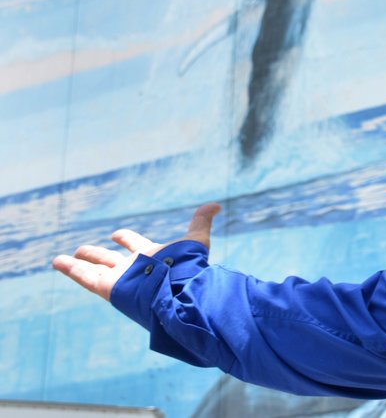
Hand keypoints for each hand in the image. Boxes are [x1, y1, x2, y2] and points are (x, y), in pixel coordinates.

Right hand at [52, 203, 220, 300]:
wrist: (180, 292)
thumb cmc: (189, 267)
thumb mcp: (196, 240)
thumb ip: (202, 221)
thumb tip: (216, 204)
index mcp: (151, 257)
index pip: (136, 245)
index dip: (127, 238)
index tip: (117, 233)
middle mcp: (134, 269)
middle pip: (110, 260)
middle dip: (97, 254)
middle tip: (82, 248)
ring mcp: (120, 279)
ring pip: (94, 269)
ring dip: (78, 263)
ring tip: (60, 259)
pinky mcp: (109, 287)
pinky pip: (85, 277)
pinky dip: (71, 270)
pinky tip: (58, 262)